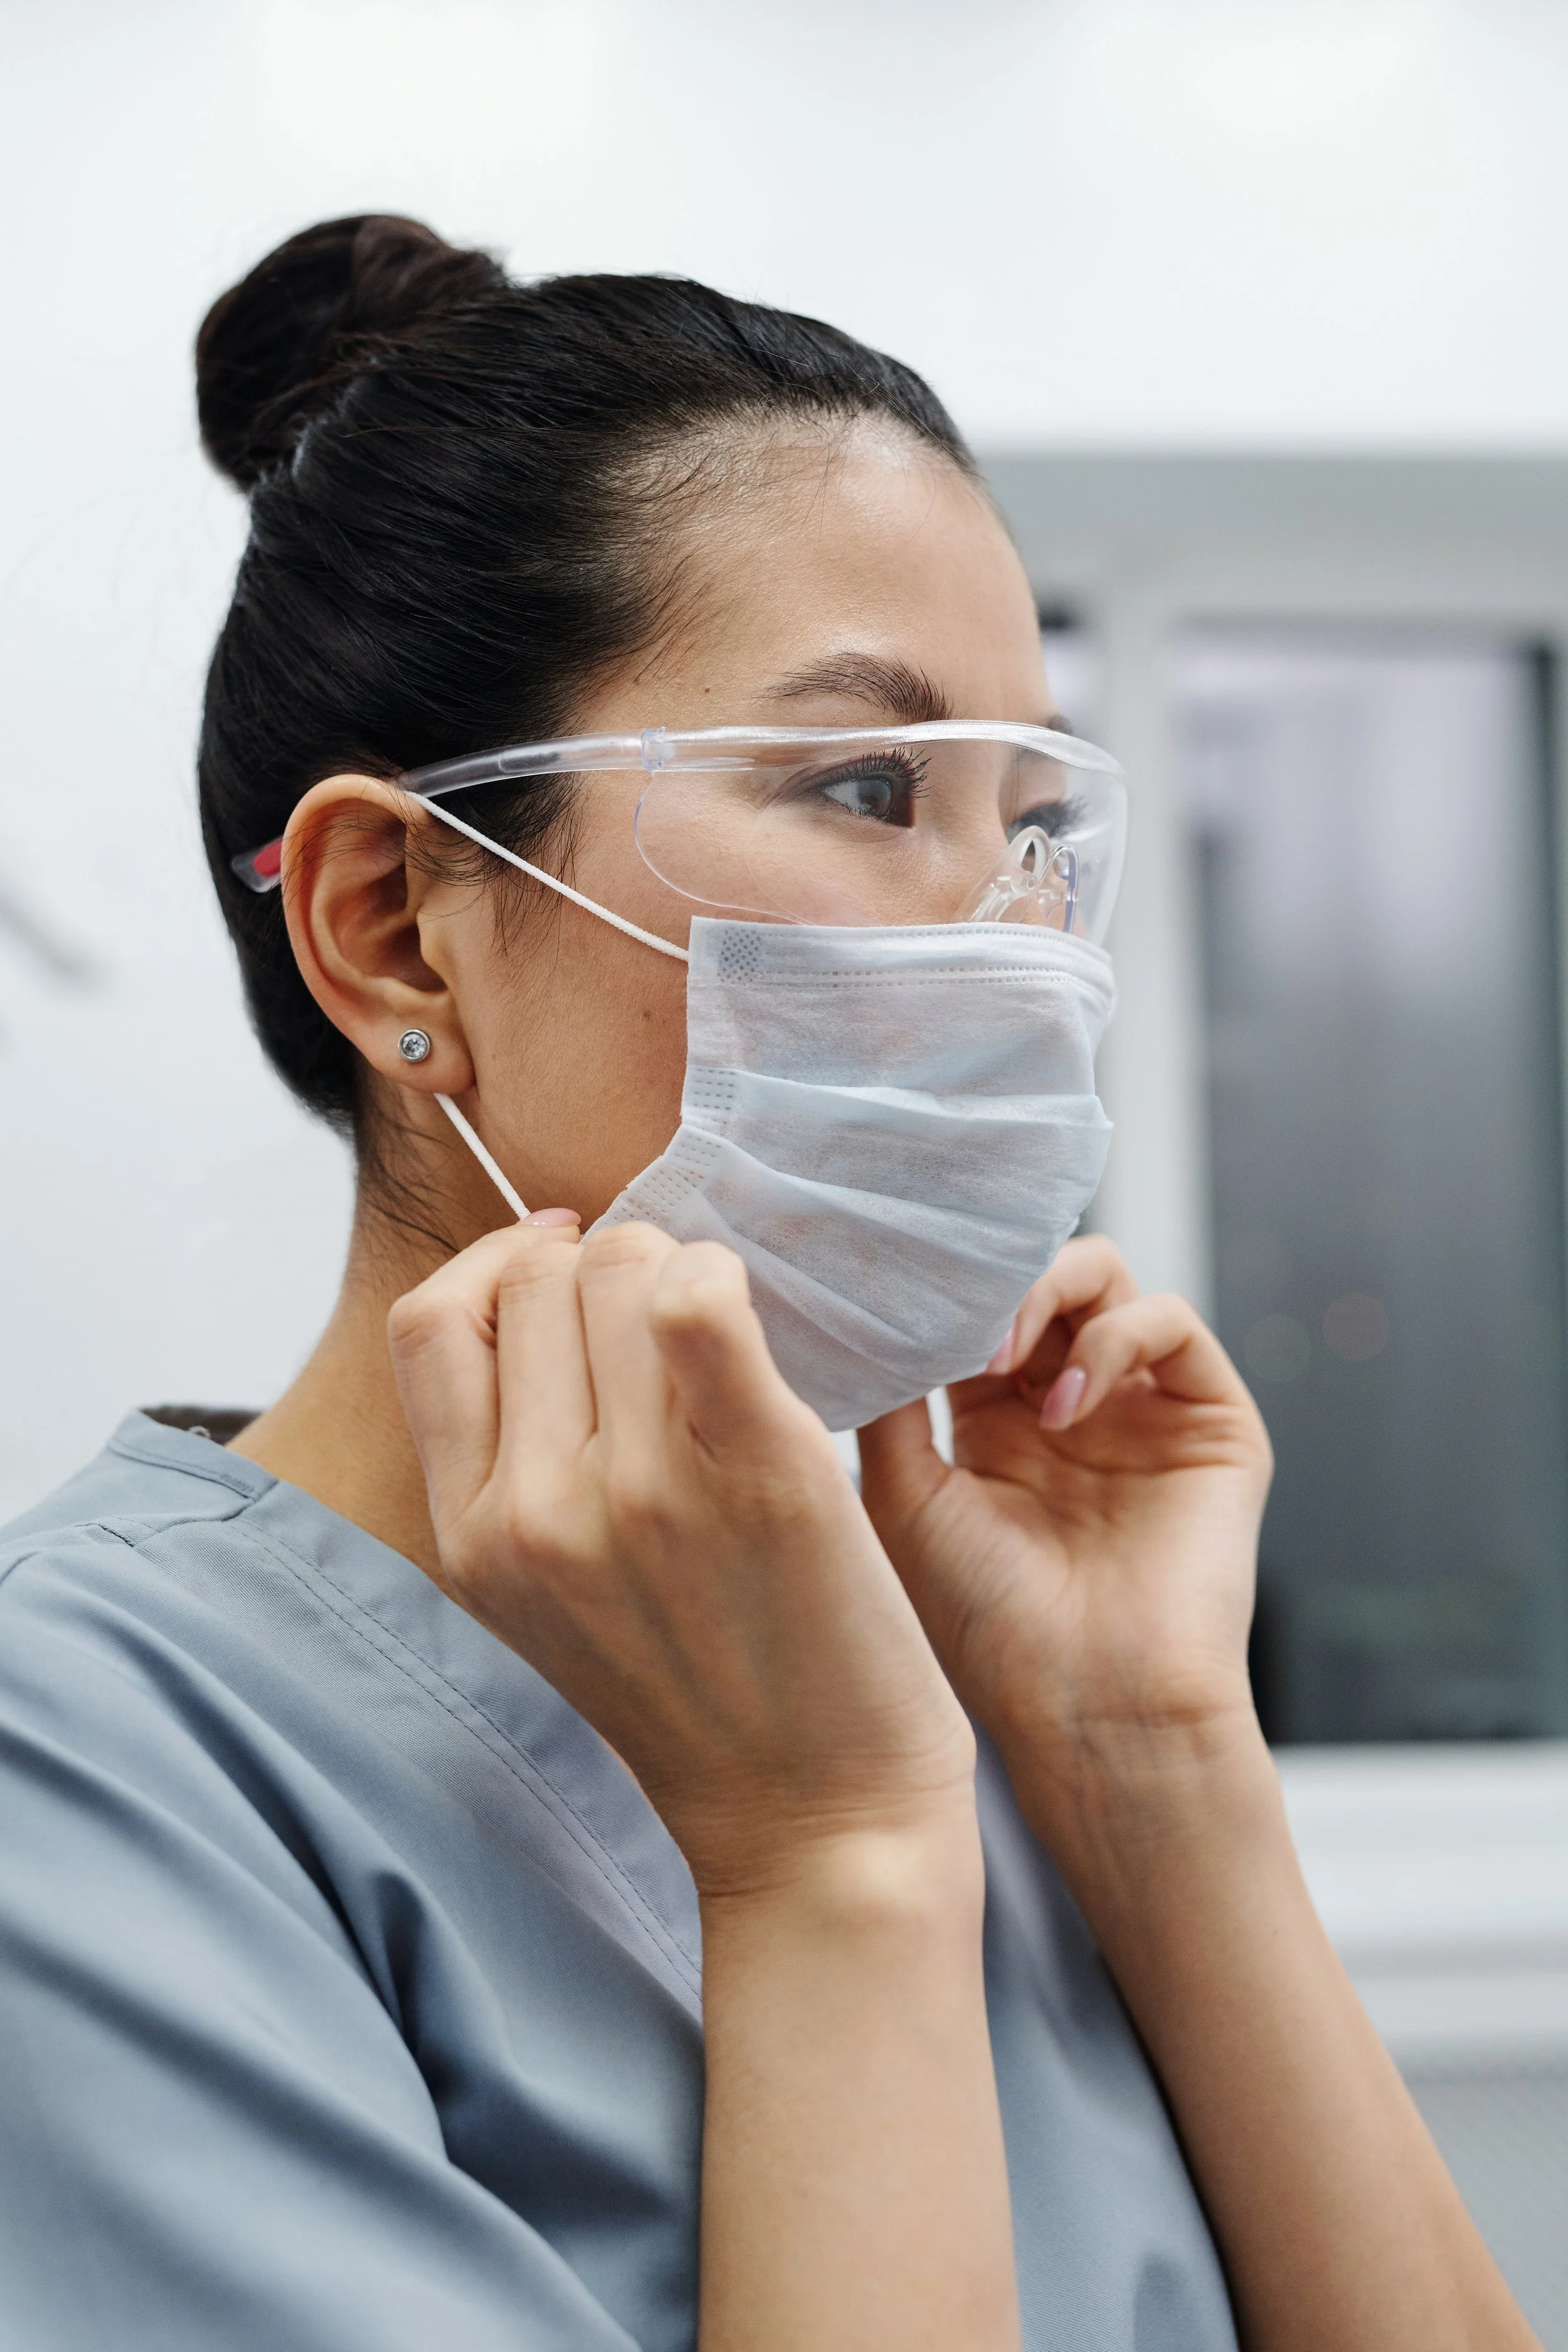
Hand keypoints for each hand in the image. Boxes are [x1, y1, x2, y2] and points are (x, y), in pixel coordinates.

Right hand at [388, 1220, 976, 1898]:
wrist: (819, 1827)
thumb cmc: (702, 1695)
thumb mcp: (549, 1594)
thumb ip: (517, 1462)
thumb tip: (543, 1278)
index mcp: (470, 1537)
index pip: (431, 1321)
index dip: (500, 1269)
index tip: (567, 1272)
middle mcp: (534, 1511)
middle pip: (539, 1279)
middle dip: (605, 1265)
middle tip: (672, 1318)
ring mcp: (642, 1492)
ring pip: (625, 1267)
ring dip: (680, 1267)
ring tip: (726, 1334)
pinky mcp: (759, 1475)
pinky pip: (702, 1303)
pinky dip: (724, 1274)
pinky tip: (757, 1315)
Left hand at [856, 1237, 1271, 1838]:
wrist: (1091, 1710)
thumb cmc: (989, 1626)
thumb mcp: (904, 1498)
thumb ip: (889, 1401)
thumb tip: (868, 1312)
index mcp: (994, 1425)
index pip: (973, 1310)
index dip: (938, 1287)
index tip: (891, 1279)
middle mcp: (1069, 1407)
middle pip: (1038, 1278)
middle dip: (993, 1280)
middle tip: (957, 1324)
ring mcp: (1143, 1410)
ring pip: (1105, 1280)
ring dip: (1047, 1294)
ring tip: (1003, 1361)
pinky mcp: (1213, 1421)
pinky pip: (1172, 1321)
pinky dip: (1113, 1338)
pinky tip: (1065, 1407)